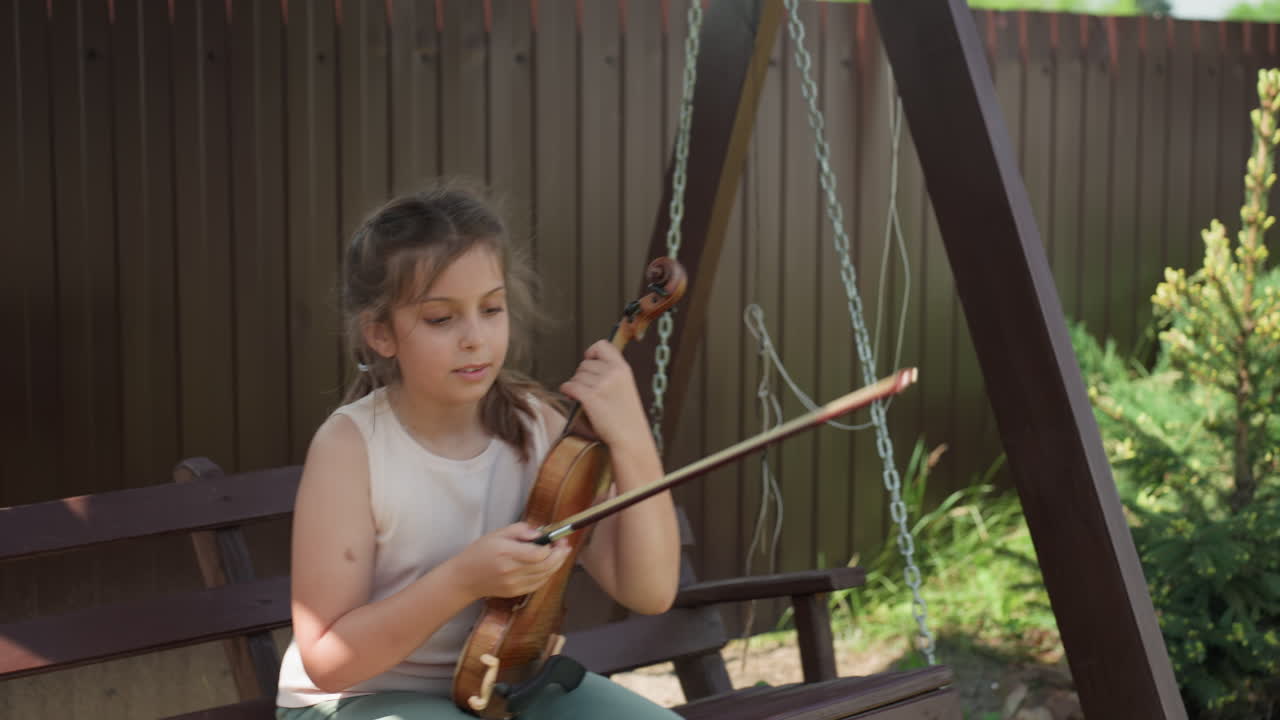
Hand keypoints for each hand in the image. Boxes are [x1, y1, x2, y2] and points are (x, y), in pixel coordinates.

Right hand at [449, 523, 570, 599]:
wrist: (465, 578)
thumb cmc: (480, 552)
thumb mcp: (497, 533)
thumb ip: (520, 530)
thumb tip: (540, 533)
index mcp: (506, 553)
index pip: (538, 553)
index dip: (553, 547)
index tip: (558, 538)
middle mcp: (511, 571)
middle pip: (546, 565)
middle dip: (560, 555)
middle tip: (565, 545)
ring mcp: (514, 584)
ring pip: (545, 576)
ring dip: (557, 564)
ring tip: (561, 554)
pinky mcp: (516, 592)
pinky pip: (539, 584)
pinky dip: (548, 574)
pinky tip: (549, 566)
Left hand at [559, 340, 652, 451]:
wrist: (630, 437)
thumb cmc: (627, 416)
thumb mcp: (626, 387)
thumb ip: (612, 373)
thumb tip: (589, 364)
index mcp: (623, 368)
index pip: (602, 345)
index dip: (592, 352)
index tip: (590, 361)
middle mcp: (613, 373)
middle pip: (584, 364)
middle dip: (582, 375)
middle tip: (586, 388)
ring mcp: (602, 384)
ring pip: (576, 376)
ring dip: (576, 385)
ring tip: (583, 396)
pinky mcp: (591, 397)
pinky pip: (569, 386)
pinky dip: (567, 390)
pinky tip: (571, 396)